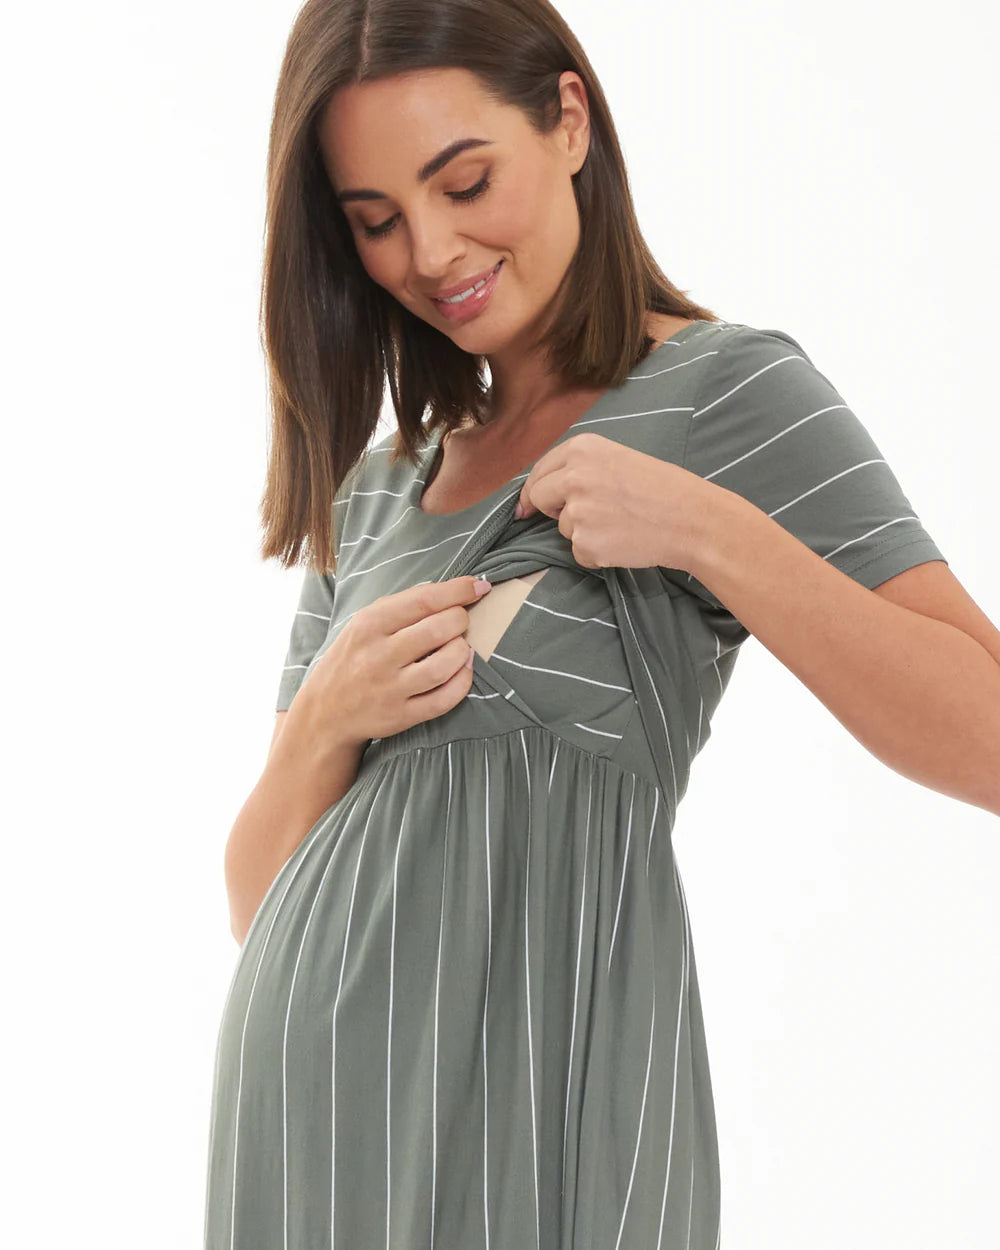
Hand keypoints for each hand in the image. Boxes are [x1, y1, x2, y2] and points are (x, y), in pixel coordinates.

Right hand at [297, 575, 492, 747]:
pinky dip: (463, 681)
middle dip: (461, 619)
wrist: (325, 711)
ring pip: (446, 664)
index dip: (458, 591)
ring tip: (460, 646)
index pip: (424, 600)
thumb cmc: (354, 657)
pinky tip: (462, 669)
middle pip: (440, 629)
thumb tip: (452, 590)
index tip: (479, 586)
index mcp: (369, 624)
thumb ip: (403, 606)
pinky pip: (445, 698)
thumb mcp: (364, 623)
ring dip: (463, 650)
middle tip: (459, 622)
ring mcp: (390, 688)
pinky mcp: (402, 716)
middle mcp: (378, 656)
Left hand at [513, 432, 717, 571]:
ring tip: (621, 524)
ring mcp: (577, 511)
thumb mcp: (618, 459)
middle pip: (538, 497)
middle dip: (553, 510)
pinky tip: (623, 541)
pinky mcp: (585, 542)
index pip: (539, 471)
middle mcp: (574, 476)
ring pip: (562, 528)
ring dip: (583, 532)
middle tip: (586, 515)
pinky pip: (578, 552)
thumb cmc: (662, 489)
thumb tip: (539, 494)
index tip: (527, 506)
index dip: (534, 490)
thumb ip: (580, 469)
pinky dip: (596, 553)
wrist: (691, 519)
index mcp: (582, 448)